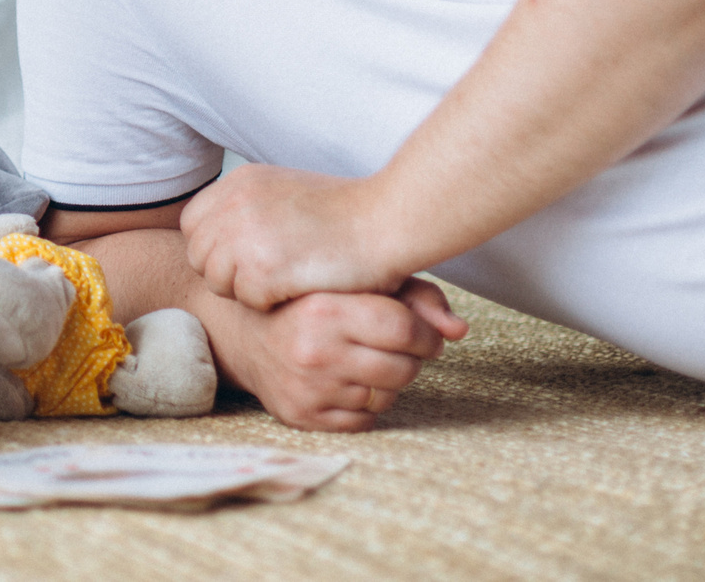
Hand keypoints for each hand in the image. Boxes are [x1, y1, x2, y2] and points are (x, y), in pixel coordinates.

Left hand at [181, 164, 410, 309]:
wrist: (386, 221)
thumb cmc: (347, 214)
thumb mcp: (287, 192)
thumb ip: (250, 208)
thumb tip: (220, 235)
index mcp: (240, 181)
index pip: (193, 224)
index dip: (214, 248)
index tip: (245, 260)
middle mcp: (235, 203)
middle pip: (199, 255)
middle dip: (226, 274)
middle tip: (267, 278)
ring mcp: (245, 234)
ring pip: (217, 281)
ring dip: (247, 291)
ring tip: (286, 281)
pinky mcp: (262, 267)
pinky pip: (245, 300)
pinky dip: (270, 303)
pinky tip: (298, 287)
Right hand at [214, 280, 465, 430]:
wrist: (245, 335)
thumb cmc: (311, 301)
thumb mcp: (357, 283)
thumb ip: (415, 297)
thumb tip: (459, 330)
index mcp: (325, 308)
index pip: (404, 329)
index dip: (427, 334)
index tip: (426, 334)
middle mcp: (314, 351)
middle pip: (402, 369)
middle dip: (409, 359)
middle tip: (394, 347)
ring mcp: (307, 389)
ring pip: (385, 397)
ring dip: (386, 382)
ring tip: (365, 361)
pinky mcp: (303, 417)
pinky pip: (364, 420)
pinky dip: (364, 404)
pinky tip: (346, 381)